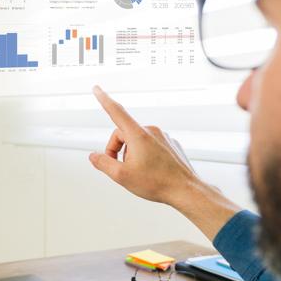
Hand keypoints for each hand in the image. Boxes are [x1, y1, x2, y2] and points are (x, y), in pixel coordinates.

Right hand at [88, 86, 241, 238]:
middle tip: (119, 168)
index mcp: (138, 135)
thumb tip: (94, 156)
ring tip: (138, 172)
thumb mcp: (122, 176)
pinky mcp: (170, 145)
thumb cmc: (158, 183)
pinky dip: (144, 156)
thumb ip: (103, 163)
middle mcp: (151, 131)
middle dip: (116, 150)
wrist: (186, 190)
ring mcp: (162, 137)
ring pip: (137, 141)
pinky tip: (150, 171)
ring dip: (131, 154)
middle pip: (123, 134)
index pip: (116, 112)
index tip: (97, 89)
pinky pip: (150, 146)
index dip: (104, 100)